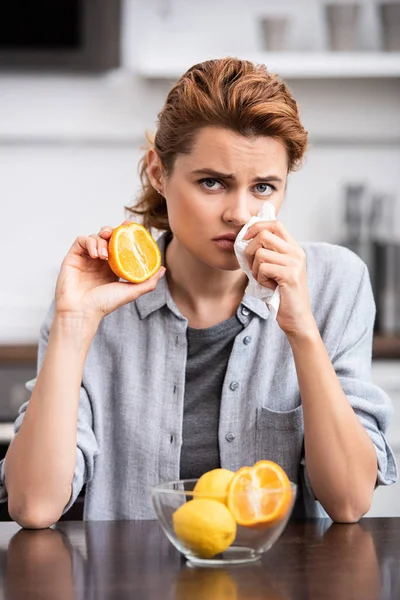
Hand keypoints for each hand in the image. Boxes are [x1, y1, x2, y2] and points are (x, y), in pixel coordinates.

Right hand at [55, 221, 164, 323]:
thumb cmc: (104, 304)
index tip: (130, 226)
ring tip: (105, 255)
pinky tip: (96, 255)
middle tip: (116, 232)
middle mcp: (99, 261)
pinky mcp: (73, 257)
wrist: (82, 311)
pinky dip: (90, 242)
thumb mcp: (131, 291)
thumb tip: (162, 269)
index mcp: (112, 267)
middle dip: (112, 231)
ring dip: (101, 240)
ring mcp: (86, 258)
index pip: (119, 245)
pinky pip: (81, 240)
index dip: (124, 233)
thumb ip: (148, 281)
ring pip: (95, 237)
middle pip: (106, 237)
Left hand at [243, 220, 315, 336]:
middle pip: (264, 235)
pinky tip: (268, 286)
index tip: (246, 238)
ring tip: (264, 279)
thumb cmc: (281, 294)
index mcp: (293, 248)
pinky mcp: (289, 275)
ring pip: (260, 253)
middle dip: (249, 250)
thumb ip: (265, 253)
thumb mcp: (274, 268)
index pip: (275, 224)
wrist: (296, 317)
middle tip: (251, 266)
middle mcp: (296, 252)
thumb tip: (244, 238)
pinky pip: (263, 268)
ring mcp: (294, 263)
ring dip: (255, 269)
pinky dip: (260, 279)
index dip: (257, 227)